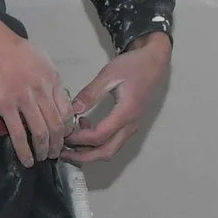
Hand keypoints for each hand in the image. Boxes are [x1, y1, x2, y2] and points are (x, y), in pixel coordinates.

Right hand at [0, 10, 72, 166]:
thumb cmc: (12, 48)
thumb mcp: (41, 60)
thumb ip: (48, 81)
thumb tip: (52, 97)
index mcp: (53, 79)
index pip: (68, 111)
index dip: (68, 129)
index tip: (64, 137)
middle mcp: (43, 91)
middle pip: (57, 125)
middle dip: (58, 144)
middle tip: (55, 154)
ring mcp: (25, 99)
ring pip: (41, 132)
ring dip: (44, 149)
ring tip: (43, 158)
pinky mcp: (5, 105)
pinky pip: (18, 133)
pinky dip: (24, 150)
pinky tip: (27, 160)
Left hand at [64, 32, 171, 163]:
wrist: (155, 61)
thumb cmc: (135, 65)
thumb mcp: (109, 75)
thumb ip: (90, 93)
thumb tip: (73, 109)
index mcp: (126, 113)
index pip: (99, 136)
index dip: (79, 139)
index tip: (63, 135)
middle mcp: (130, 124)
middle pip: (106, 152)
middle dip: (83, 156)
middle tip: (63, 152)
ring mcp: (132, 126)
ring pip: (110, 149)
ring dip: (89, 150)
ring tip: (70, 139)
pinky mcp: (130, 124)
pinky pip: (113, 141)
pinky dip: (97, 142)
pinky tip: (84, 126)